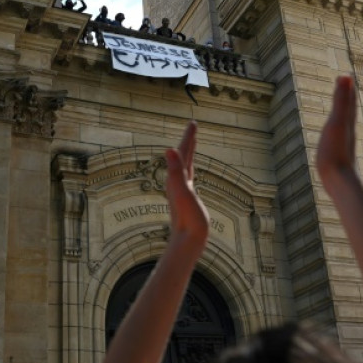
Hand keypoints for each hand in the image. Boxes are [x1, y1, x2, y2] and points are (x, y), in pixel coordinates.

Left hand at [165, 121, 208, 258]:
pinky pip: (189, 177)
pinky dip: (190, 168)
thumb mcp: (182, 191)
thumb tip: (168, 149)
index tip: (193, 122)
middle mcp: (178, 181)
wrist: (188, 239)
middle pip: (183, 156)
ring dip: (188, 152)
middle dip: (188, 140)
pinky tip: (190, 170)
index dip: (188, 137)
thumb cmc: (187, 217)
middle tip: (193, 126)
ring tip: (191, 143)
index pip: (183, 152)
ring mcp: (183, 189)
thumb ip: (175, 171)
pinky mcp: (188, 198)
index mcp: (177, 178)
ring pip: (185, 165)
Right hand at [317, 77, 356, 184]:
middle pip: (349, 112)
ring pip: (345, 127)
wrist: (340, 182)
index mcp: (347, 123)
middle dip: (347, 99)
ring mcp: (343, 145)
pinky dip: (338, 133)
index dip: (346, 89)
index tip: (345, 77)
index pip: (348, 102)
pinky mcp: (339, 156)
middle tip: (345, 88)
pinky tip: (336, 137)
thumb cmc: (336, 152)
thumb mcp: (336, 122)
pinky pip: (338, 140)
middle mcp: (347, 133)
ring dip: (343, 116)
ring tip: (341, 110)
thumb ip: (340, 100)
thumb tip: (345, 77)